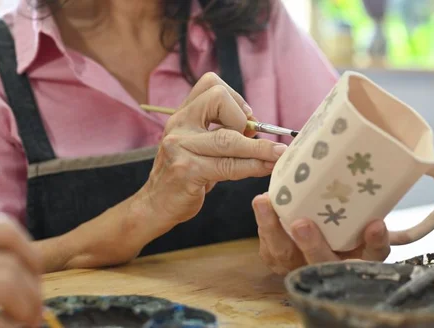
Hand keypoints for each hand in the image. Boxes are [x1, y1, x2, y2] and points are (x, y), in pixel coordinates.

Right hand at [140, 72, 286, 223]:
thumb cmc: (183, 174)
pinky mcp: (187, 171)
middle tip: (252, 136)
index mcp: (182, 114)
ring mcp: (180, 147)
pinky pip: (228, 166)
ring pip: (229, 138)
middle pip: (219, 99)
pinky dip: (252, 167)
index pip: (210, 84)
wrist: (155, 204)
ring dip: (260, 148)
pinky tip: (265, 168)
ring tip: (279, 154)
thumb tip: (256, 126)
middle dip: (245, 117)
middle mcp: (178, 125)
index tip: (247, 118)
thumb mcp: (196, 146)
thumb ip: (220, 132)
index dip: (236, 97)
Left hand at [253, 193, 390, 274]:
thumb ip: (372, 217)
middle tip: (302, 224)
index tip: (376, 225)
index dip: (375, 243)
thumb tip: (380, 205)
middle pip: (322, 262)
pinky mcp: (278, 260)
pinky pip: (269, 248)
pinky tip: (262, 203)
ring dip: (273, 229)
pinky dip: (265, 225)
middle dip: (312, 245)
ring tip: (264, 202)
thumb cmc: (347, 230)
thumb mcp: (364, 227)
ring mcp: (300, 267)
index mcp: (357, 261)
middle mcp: (329, 268)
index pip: (372, 255)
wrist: (322, 246)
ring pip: (286, 255)